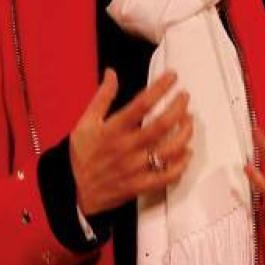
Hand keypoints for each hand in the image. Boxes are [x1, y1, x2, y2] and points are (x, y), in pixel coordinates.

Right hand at [69, 68, 193, 215]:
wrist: (75, 190)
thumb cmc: (82, 155)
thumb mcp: (86, 122)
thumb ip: (102, 97)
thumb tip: (111, 73)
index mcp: (113, 130)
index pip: (142, 104)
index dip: (160, 87)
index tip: (172, 76)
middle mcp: (126, 147)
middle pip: (161, 125)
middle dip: (178, 108)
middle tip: (184, 97)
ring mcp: (135, 168)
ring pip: (169, 149)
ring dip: (184, 133)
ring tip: (189, 121)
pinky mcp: (140, 185)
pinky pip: (167, 175)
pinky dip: (181, 164)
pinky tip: (186, 152)